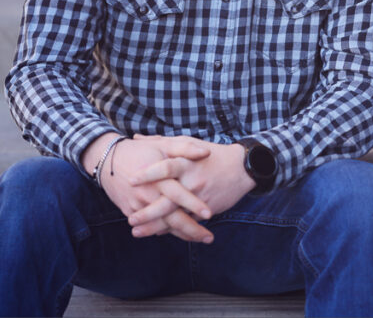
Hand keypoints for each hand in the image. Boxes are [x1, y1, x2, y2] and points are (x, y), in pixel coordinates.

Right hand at [83, 133, 214, 242]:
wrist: (107, 160)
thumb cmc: (140, 151)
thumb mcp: (163, 144)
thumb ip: (185, 148)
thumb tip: (207, 152)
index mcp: (158, 177)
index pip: (178, 194)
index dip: (193, 204)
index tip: (209, 214)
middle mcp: (148, 194)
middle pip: (171, 217)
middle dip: (191, 229)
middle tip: (209, 238)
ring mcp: (138, 206)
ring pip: (162, 226)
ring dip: (182, 234)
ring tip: (200, 239)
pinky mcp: (131, 212)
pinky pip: (150, 226)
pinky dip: (166, 231)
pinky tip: (182, 235)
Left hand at [126, 136, 255, 237]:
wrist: (242, 168)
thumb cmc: (211, 153)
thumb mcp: (188, 142)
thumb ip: (160, 142)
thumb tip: (135, 138)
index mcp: (187, 162)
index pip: (166, 168)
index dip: (148, 174)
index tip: (130, 180)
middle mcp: (193, 181)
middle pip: (168, 200)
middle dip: (148, 212)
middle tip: (131, 220)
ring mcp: (200, 198)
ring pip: (176, 216)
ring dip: (155, 226)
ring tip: (137, 232)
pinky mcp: (207, 211)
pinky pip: (187, 223)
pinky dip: (172, 229)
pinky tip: (156, 233)